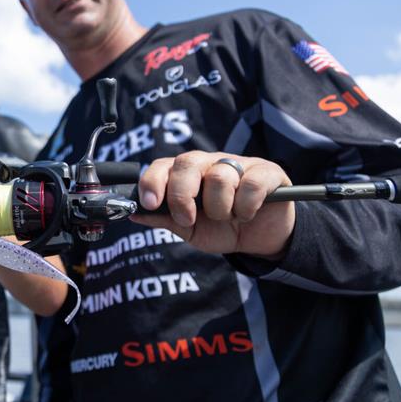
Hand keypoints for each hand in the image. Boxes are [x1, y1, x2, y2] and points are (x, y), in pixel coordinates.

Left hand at [130, 151, 294, 258]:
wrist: (261, 239)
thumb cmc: (221, 229)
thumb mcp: (189, 229)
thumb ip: (164, 219)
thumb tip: (133, 214)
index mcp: (186, 173)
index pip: (163, 165)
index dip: (152, 182)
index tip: (150, 204)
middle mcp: (210, 162)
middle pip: (187, 163)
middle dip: (182, 195)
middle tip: (188, 220)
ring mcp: (239, 163)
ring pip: (219, 177)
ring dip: (220, 208)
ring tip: (228, 218)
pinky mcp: (267, 171)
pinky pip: (250, 185)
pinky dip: (246, 207)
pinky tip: (248, 214)